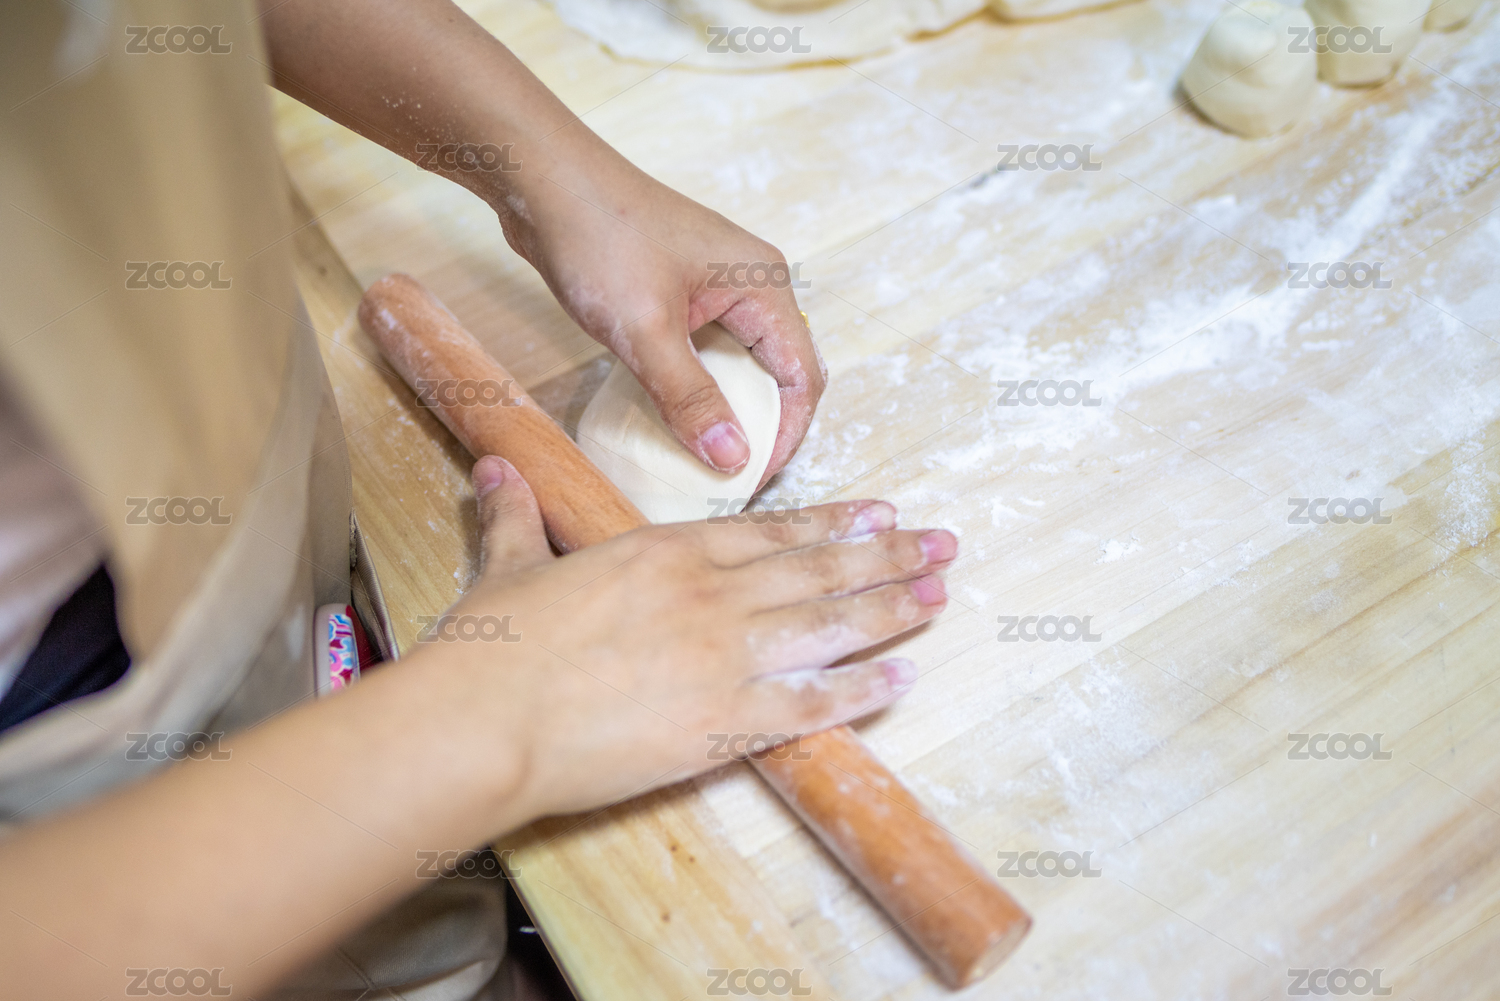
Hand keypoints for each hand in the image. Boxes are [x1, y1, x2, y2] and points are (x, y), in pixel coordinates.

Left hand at [261, 0, 823, 483]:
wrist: (540, 178)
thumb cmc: (598, 236)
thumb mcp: (644, 330)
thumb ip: (690, 397)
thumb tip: (733, 459)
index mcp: (763, 286)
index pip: (803, 377)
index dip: (786, 436)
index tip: (750, 481)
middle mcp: (752, 285)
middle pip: (780, 374)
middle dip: (763, 430)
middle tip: (730, 480)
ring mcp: (716, 288)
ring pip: (742, 367)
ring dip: (729, 413)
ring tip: (704, 460)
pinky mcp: (681, 293)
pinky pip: (707, 354)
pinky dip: (699, 391)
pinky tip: (674, 421)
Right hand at [419, 457, 955, 818]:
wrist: (485, 721)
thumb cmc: (492, 645)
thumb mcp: (509, 566)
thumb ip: (516, 516)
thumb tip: (492, 470)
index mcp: (666, 553)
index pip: (771, 530)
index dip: (832, 520)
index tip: (879, 510)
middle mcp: (710, 595)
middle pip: (818, 569)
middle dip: (887, 554)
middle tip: (941, 543)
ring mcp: (724, 658)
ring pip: (829, 625)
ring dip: (891, 608)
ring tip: (940, 595)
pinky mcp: (723, 724)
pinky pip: (812, 705)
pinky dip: (862, 692)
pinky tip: (902, 679)